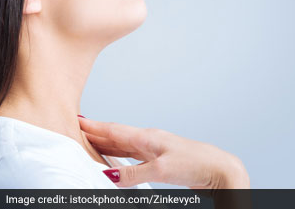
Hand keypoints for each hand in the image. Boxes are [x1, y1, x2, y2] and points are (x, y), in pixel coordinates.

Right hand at [77, 116, 249, 188]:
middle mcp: (147, 140)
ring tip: (89, 141)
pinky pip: (131, 153)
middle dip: (95, 132)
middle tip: (76, 129)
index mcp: (146, 137)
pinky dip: (118, 153)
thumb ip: (133, 173)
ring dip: (105, 142)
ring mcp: (153, 148)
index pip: (113, 130)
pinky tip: (114, 156)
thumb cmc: (195, 163)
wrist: (219, 169)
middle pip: (114, 135)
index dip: (94, 126)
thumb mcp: (161, 171)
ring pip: (122, 144)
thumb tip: (108, 175)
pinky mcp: (159, 158)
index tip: (76, 120)